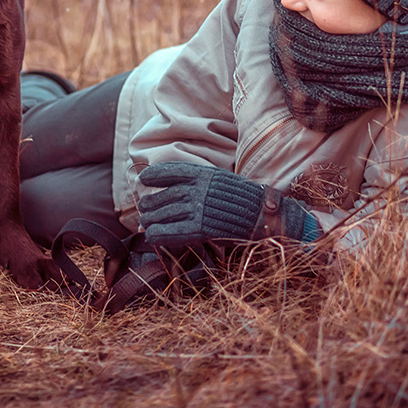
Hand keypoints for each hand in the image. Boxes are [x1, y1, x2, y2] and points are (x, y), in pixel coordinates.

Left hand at [137, 162, 319, 249]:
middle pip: (164, 196)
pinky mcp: (202, 229)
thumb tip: (177, 188)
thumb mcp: (221, 180)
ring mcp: (200, 209)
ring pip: (164, 214)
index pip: (172, 171)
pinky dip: (159, 234)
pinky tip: (152, 236)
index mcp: (204, 174)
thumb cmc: (244, 199)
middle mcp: (199, 190)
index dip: (155, 175)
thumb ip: (200, 182)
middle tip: (143, 209)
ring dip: (151, 220)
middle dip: (150, 204)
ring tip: (145, 224)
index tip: (143, 178)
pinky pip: (172, 232)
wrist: (264, 215)